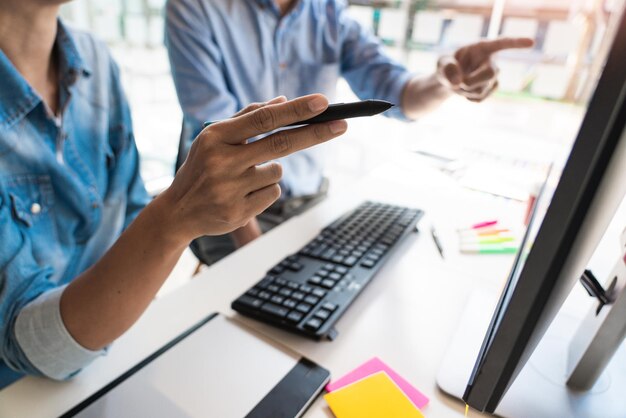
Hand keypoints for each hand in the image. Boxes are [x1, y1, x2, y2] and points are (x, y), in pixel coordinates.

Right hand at [160, 94, 346, 242]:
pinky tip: (243, 194)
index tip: (322, 102)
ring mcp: (230, 189)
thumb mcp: (214, 138)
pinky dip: (265, 191)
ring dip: (271, 171)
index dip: (295, 110)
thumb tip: (282, 101)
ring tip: (243, 178)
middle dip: (315, 133)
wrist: (178, 211)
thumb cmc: (201, 167)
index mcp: (215, 136)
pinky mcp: (239, 212)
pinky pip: (273, 194)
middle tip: (343, 125)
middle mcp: (222, 162)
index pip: (263, 119)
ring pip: (277, 172)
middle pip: (281, 144)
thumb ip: (247, 118)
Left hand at [437, 37, 533, 101]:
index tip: (532, 42)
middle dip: (473, 81)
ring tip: (459, 83)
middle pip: (490, 73)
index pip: (501, 43)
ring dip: (465, 90)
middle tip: (458, 84)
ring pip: (481, 89)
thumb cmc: (448, 66)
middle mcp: (491, 61)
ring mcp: (493, 77)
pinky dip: (467, 98)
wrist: (450, 80)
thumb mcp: (442, 64)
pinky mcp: (491, 90)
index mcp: (482, 48)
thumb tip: (458, 82)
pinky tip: (466, 91)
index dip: (516, 43)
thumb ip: (447, 68)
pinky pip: (479, 99)